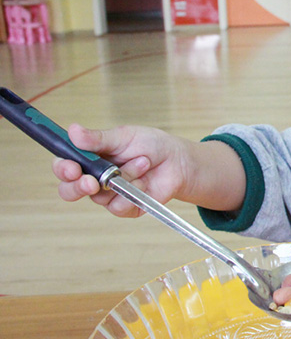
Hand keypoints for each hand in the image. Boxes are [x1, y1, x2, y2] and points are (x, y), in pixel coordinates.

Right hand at [52, 124, 196, 217]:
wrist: (178, 161)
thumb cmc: (151, 145)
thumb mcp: (124, 136)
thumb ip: (98, 139)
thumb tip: (73, 131)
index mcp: (89, 158)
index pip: (64, 166)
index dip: (63, 169)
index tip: (72, 168)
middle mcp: (94, 178)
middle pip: (70, 190)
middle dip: (79, 186)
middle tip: (92, 182)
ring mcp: (108, 195)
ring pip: (100, 197)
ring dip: (124, 178)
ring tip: (143, 162)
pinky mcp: (125, 207)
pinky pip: (119, 207)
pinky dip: (134, 192)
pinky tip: (146, 180)